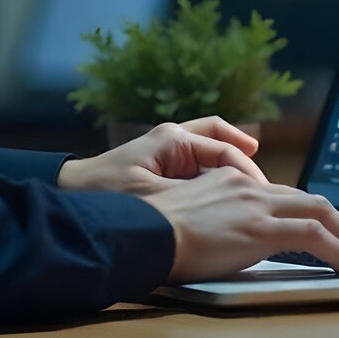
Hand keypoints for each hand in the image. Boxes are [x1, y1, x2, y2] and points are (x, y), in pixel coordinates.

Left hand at [57, 117, 267, 194]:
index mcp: (173, 140)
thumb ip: (191, 197)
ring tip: (257, 185)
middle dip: (245, 164)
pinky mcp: (164, 163)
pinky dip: (217, 170)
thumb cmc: (106, 194)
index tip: (263, 195)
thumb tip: (227, 200)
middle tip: (266, 191)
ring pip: (214, 147)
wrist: (72, 192)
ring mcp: (169, 148)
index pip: (224, 151)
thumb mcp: (152, 199)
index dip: (246, 174)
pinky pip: (200, 161)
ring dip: (234, 164)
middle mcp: (174, 137)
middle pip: (222, 141)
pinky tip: (229, 189)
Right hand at [146, 167, 338, 280]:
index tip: (324, 232)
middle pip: (310, 200)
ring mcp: (258, 205)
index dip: (309, 214)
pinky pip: (315, 236)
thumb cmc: (155, 233)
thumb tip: (229, 237)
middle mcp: (249, 187)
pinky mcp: (262, 228)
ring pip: (321, 213)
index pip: (283, 195)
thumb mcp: (191, 216)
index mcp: (232, 182)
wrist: (145, 233)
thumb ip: (215, 218)